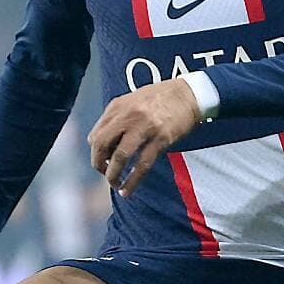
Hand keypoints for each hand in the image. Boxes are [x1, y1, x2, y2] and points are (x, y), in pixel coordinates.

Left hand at [87, 80, 202, 197]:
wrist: (189, 93)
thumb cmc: (161, 98)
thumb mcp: (132, 102)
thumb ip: (118, 119)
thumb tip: (108, 146)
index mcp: (117, 107)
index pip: (95, 136)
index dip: (96, 153)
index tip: (104, 161)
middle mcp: (127, 116)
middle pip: (101, 145)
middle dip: (99, 165)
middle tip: (105, 174)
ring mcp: (144, 127)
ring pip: (120, 157)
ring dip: (113, 175)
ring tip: (115, 185)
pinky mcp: (160, 138)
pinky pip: (142, 164)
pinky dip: (132, 181)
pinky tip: (128, 190)